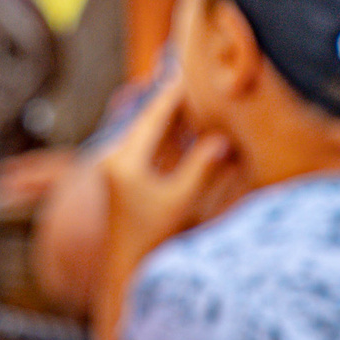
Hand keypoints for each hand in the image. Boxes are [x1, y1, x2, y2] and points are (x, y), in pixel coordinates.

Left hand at [96, 75, 232, 269]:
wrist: (127, 273)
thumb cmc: (155, 242)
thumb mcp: (181, 203)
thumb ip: (201, 169)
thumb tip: (222, 139)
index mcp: (125, 160)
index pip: (154, 116)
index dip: (174, 92)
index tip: (190, 66)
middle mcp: (117, 158)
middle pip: (150, 119)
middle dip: (173, 98)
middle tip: (194, 70)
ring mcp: (119, 168)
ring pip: (149, 132)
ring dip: (172, 115)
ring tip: (196, 91)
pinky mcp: (125, 178)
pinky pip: (149, 146)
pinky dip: (168, 134)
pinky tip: (187, 125)